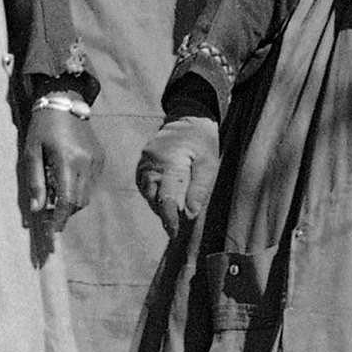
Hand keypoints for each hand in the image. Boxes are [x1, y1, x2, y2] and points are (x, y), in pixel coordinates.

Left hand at [18, 104, 100, 227]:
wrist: (63, 101)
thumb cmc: (42, 127)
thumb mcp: (31, 153)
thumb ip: (35, 182)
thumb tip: (36, 209)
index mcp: (67, 161)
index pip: (67, 200)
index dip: (60, 218)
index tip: (52, 231)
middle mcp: (86, 163)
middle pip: (79, 201)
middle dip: (65, 212)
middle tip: (49, 214)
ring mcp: (96, 161)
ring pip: (87, 194)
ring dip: (72, 201)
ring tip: (55, 196)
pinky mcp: (100, 157)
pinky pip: (92, 182)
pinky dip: (80, 188)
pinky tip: (67, 180)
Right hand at [134, 116, 221, 235]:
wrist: (188, 119)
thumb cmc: (203, 143)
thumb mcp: (209, 164)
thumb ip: (199, 189)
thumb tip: (190, 214)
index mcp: (169, 164)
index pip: (166, 198)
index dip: (170, 218)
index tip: (174, 233)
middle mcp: (151, 164)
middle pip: (152, 198)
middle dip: (163, 213)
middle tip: (175, 228)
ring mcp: (144, 163)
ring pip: (146, 193)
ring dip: (158, 204)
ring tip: (173, 212)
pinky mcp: (142, 163)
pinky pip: (143, 185)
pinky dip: (153, 194)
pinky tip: (165, 197)